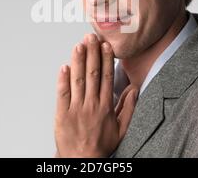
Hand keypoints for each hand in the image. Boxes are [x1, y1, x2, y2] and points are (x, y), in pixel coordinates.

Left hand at [54, 33, 138, 157]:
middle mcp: (91, 105)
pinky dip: (63, 80)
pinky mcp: (62, 114)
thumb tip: (134, 90)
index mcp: (105, 106)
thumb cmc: (101, 145)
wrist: (82, 160)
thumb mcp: (121, 128)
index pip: (106, 77)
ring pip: (78, 80)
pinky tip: (64, 66)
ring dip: (78, 61)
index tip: (106, 45)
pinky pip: (62, 94)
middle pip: (92, 74)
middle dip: (92, 53)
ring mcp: (76, 109)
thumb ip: (128, 108)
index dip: (106, 59)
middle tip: (91, 37)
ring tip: (79, 45)